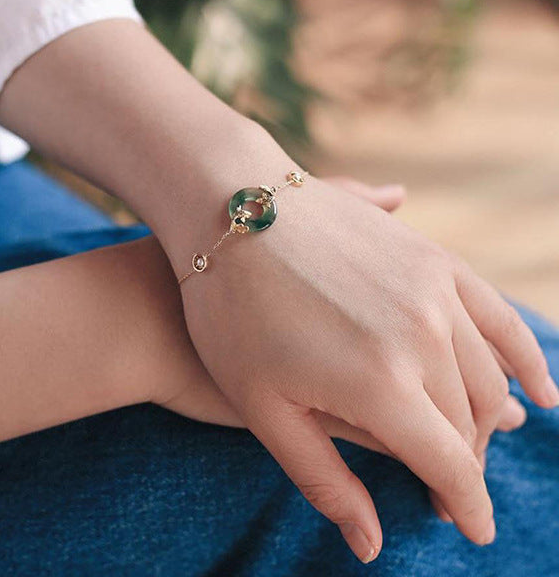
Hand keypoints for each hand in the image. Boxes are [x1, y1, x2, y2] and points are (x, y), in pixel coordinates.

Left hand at [176, 166, 556, 562]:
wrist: (228, 212)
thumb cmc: (230, 314)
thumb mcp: (262, 408)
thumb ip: (324, 479)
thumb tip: (372, 546)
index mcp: (381, 385)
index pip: (449, 465)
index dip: (466, 505)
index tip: (473, 531)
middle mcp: (421, 337)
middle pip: (468, 423)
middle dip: (462, 464)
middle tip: (443, 488)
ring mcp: (433, 290)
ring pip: (486, 376)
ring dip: (486, 419)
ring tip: (473, 442)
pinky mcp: (431, 256)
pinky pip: (496, 316)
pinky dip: (522, 356)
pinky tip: (537, 386)